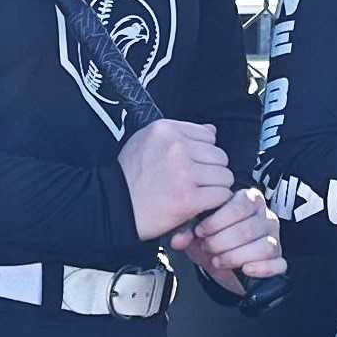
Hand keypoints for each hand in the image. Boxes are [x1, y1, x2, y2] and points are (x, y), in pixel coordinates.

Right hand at [118, 118, 232, 240]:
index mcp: (166, 130)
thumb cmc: (129, 177)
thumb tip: (212, 131)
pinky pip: (222, 195)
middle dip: (212, 171)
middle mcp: (176, 147)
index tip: (191, 166)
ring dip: (215, 187)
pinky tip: (201, 205)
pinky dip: (215, 202)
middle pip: (220, 156)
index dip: (203, 153)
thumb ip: (179, 134)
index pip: (208, 136)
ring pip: (224, 176)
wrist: (112, 206)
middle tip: (196, 183)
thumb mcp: (145, 141)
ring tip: (197, 194)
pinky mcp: (189, 198)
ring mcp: (184, 173)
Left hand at [171, 187, 286, 296]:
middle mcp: (265, 217)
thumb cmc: (209, 238)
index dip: (218, 221)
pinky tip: (245, 269)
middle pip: (250, 228)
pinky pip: (278, 264)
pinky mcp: (277, 259)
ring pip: (264, 247)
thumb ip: (186, 231)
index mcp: (249, 200)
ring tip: (218, 260)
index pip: (241, 204)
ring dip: (236, 256)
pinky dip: (261, 269)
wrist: (215, 260)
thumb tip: (179, 239)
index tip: (201, 231)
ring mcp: (274, 238)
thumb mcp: (194, 232)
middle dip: (223, 242)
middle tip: (207, 248)